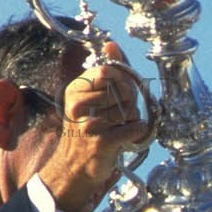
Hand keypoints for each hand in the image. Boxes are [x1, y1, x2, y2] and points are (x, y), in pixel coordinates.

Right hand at [38, 41, 151, 211]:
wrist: (74, 167)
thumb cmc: (88, 129)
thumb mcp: (91, 97)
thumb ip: (106, 69)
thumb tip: (112, 44)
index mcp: (75, 89)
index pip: (110, 72)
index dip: (123, 81)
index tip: (119, 94)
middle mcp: (78, 105)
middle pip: (124, 91)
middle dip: (130, 103)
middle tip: (119, 116)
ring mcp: (89, 125)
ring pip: (131, 111)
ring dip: (132, 120)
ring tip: (118, 128)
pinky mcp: (102, 143)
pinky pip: (136, 128)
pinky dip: (137, 133)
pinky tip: (126, 137)